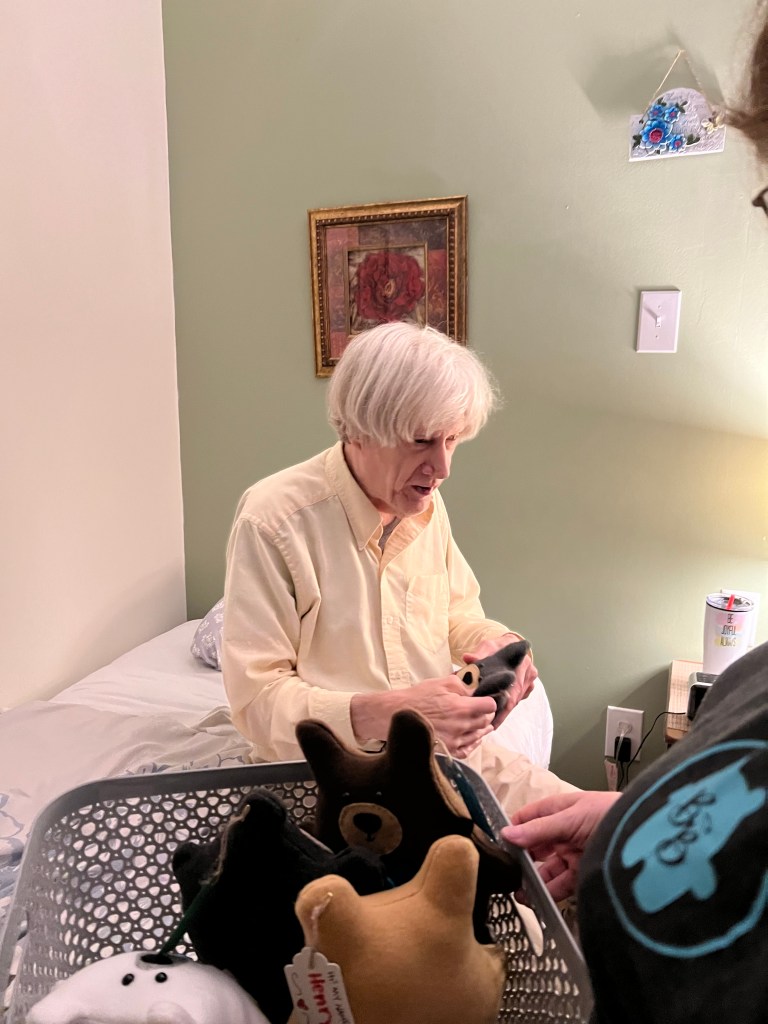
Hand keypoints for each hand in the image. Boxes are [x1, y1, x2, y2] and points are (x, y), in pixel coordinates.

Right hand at [351, 676, 495, 758]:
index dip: (489, 701)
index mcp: (462, 707)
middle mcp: (461, 726)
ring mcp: (455, 741)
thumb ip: (463, 684)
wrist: (397, 715)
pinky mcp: (447, 751)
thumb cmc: (418, 697)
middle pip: (485, 721)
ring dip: (481, 728)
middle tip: (482, 710)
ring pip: (478, 736)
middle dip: (485, 714)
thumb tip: (476, 688)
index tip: (485, 700)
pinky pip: (468, 750)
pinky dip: (473, 743)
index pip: (490, 706)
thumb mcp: (442, 683)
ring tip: (481, 723)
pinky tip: (473, 738)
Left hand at [462, 634, 537, 727]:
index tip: (494, 715)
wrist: (507, 645)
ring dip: (505, 712)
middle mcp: (529, 672)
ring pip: (516, 701)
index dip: (504, 703)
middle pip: (516, 697)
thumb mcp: (487, 646)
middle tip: (490, 725)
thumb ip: (479, 653)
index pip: (514, 687)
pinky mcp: (527, 686)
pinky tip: (497, 716)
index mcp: (522, 662)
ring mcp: (529, 681)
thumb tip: (468, 658)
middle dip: (503, 712)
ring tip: (492, 723)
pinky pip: (517, 700)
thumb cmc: (497, 647)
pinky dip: (507, 708)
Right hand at [500, 791, 620, 900]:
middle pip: (535, 846)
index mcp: (559, 810)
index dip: (513, 830)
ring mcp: (573, 854)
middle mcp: (564, 832)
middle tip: (505, 875)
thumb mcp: (570, 818)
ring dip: (533, 879)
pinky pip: (561, 884)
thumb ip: (538, 829)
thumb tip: (506, 834)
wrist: (647, 839)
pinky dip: (548, 892)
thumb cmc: (609, 816)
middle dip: (521, 859)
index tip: (497, 845)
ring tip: (518, 892)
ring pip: (547, 868)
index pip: (528, 818)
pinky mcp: (584, 874)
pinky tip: (536, 899)